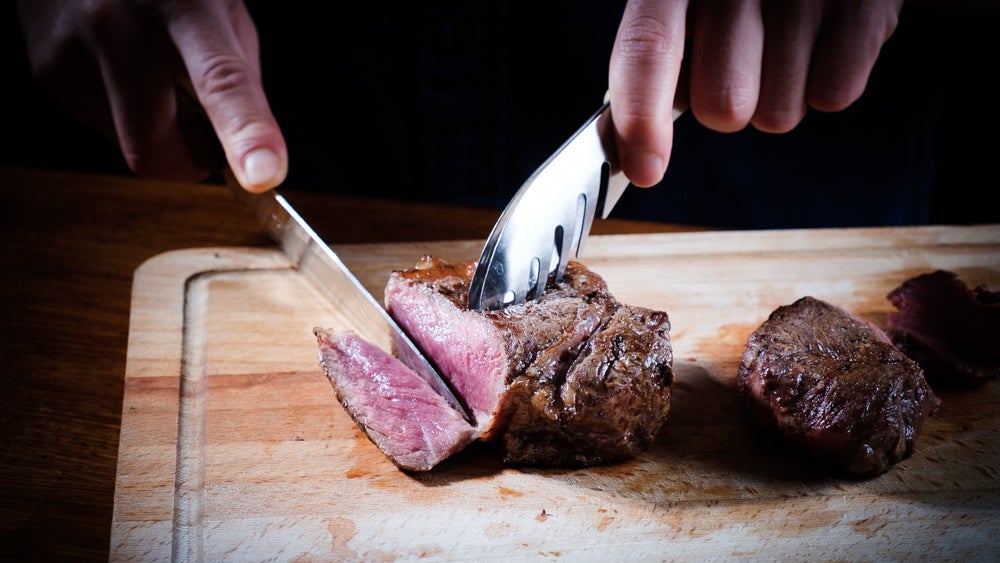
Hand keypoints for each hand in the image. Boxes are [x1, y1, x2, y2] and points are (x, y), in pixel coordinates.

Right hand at [17, 0, 285, 191]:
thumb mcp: (223, 9)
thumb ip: (239, 77)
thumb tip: (247, 148)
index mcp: (187, 8)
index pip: (221, 82)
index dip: (245, 133)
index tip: (263, 174)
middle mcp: (122, 28)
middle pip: (156, 148)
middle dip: (188, 163)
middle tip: (207, 137)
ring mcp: (74, 50)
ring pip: (126, 146)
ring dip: (154, 133)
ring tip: (154, 77)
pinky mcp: (46, 68)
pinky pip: (101, 126)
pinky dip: (123, 115)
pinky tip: (122, 68)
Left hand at [608, 0, 904, 187]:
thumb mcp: (686, 4)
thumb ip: (655, 60)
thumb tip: (633, 150)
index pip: (648, 47)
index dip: (641, 115)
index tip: (644, 171)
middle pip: (720, 107)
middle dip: (725, 104)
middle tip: (740, 60)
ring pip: (776, 116)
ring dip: (775, 95)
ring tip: (783, 41)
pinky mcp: (869, 5)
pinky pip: (831, 96)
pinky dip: (823, 82)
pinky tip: (821, 41)